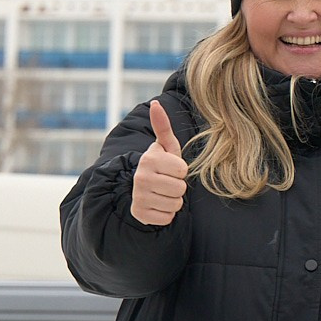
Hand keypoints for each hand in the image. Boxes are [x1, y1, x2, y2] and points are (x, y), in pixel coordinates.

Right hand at [130, 100, 188, 225]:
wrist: (143, 190)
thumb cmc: (162, 166)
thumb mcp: (165, 147)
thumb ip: (163, 127)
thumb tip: (155, 103)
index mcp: (149, 159)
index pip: (182, 170)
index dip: (181, 171)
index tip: (170, 169)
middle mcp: (140, 178)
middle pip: (180, 188)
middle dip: (179, 187)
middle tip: (167, 182)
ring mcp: (138, 197)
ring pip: (176, 204)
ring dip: (174, 200)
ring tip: (163, 193)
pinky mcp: (140, 214)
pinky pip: (168, 218)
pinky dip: (167, 213)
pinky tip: (157, 204)